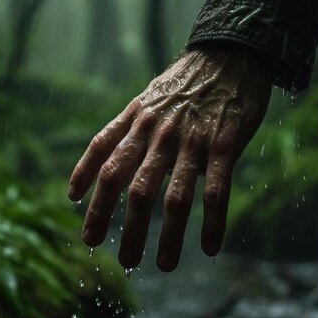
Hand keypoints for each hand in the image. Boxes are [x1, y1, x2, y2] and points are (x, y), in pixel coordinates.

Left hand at [68, 48, 272, 270]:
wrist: (230, 53)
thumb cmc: (187, 80)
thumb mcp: (147, 97)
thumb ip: (125, 128)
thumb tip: (102, 161)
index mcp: (138, 120)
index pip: (104, 158)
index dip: (90, 194)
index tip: (87, 225)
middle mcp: (159, 133)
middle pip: (133, 188)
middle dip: (123, 227)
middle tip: (122, 261)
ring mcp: (191, 140)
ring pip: (173, 197)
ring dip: (166, 236)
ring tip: (162, 265)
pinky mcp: (224, 145)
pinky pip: (216, 191)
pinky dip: (213, 222)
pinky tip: (211, 247)